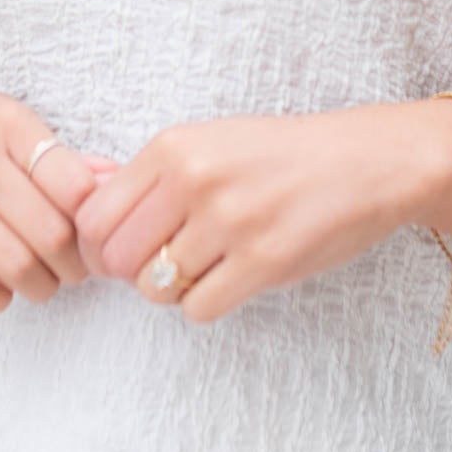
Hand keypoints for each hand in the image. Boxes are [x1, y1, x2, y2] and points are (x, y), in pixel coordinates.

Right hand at [0, 86, 118, 313]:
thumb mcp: (5, 123)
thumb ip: (59, 157)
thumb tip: (117, 183)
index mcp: (6, 121)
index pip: (75, 183)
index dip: (96, 221)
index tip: (96, 234)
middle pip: (52, 232)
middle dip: (76, 264)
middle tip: (76, 268)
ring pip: (16, 265)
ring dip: (43, 286)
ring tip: (44, 281)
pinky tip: (1, 289)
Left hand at [71, 103, 425, 323]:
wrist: (367, 161)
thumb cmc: (282, 155)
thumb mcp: (211, 142)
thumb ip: (149, 175)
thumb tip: (84, 201)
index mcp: (174, 146)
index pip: (95, 214)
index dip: (101, 243)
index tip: (124, 248)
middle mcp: (195, 179)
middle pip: (118, 257)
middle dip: (133, 271)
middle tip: (165, 262)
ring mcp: (229, 222)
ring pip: (155, 287)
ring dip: (174, 288)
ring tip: (206, 265)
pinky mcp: (263, 262)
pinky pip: (199, 308)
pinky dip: (208, 303)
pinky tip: (232, 278)